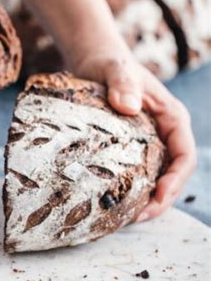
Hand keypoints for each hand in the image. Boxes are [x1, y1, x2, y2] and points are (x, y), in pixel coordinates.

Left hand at [69, 48, 196, 221]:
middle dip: (160, 200)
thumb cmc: (109, 62)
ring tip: (125, 219)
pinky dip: (131, 191)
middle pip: (173, 174)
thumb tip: (128, 107)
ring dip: (146, 201)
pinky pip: (138, 174)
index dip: (175, 180)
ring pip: (157, 178)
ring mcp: (151, 142)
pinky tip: (114, 203)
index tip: (158, 196)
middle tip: (136, 218)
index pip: (184, 156)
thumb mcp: (115, 69)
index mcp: (172, 117)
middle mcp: (166, 133)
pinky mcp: (133, 148)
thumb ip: (123, 83)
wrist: (95, 61)